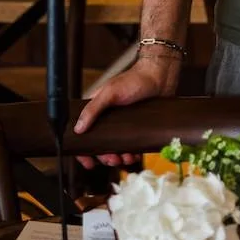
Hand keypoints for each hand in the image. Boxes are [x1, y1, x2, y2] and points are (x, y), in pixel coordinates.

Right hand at [74, 53, 180, 168]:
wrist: (161, 77)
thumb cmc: (135, 79)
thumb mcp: (110, 92)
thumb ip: (93, 109)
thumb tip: (78, 128)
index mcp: (98, 110)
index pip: (85, 132)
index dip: (84, 149)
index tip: (89, 162)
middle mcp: (108, 119)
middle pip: (101, 145)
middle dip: (105, 157)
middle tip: (112, 159)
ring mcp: (123, 124)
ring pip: (116, 148)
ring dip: (120, 158)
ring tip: (126, 158)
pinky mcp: (137, 128)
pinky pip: (132, 146)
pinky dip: (133, 154)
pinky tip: (136, 155)